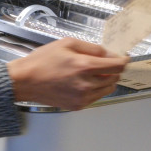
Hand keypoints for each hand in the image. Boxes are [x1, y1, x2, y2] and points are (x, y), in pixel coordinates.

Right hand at [7, 37, 127, 110]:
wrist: (25, 81)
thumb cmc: (43, 61)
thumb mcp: (67, 44)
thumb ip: (91, 48)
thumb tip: (108, 53)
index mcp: (85, 66)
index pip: (117, 66)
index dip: (123, 60)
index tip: (124, 57)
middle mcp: (86, 84)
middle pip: (114, 78)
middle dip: (114, 69)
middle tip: (106, 63)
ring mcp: (82, 98)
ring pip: (108, 89)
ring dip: (107, 80)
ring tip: (94, 72)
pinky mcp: (78, 106)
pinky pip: (96, 97)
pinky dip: (96, 89)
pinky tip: (85, 82)